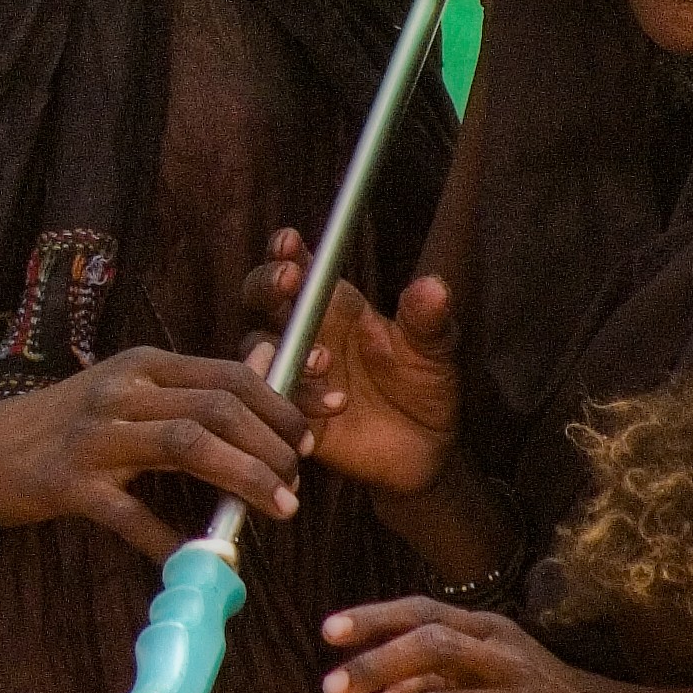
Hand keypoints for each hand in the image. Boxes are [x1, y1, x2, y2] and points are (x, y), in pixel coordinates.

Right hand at [0, 345, 309, 565]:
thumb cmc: (70, 424)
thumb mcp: (129, 390)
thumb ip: (194, 384)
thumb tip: (264, 364)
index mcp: (143, 367)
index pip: (229, 375)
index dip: (280, 406)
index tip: (309, 438)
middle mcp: (121, 392)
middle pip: (218, 408)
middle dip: (271, 447)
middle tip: (296, 483)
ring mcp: (93, 437)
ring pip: (187, 446)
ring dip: (243, 479)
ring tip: (277, 509)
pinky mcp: (69, 484)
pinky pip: (131, 514)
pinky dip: (170, 540)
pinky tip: (198, 560)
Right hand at [249, 227, 459, 497]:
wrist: (426, 450)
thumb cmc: (425, 387)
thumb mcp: (434, 350)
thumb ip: (428, 320)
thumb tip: (433, 287)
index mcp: (337, 305)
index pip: (299, 267)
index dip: (286, 251)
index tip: (289, 242)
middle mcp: (307, 333)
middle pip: (261, 297)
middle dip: (267, 285)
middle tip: (288, 282)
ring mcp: (294, 373)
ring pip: (259, 348)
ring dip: (284, 347)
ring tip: (325, 359)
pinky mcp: (292, 413)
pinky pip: (276, 399)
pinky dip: (301, 398)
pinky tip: (337, 403)